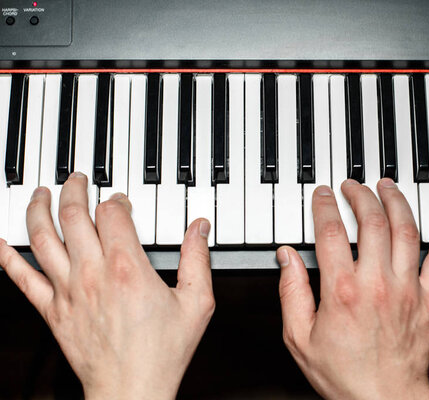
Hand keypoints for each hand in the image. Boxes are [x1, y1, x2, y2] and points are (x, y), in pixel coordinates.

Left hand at [0, 172, 214, 399]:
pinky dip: (7, 257)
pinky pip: (21, 279)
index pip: (111, 214)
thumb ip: (197, 260)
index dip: (115, 200)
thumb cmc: (162, 352)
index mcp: (126, 268)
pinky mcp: (52, 311)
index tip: (120, 200)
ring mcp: (67, 292)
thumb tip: (199, 229)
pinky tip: (1, 242)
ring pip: (42, 238)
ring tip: (40, 194)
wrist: (132, 390)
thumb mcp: (197, 303)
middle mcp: (91, 274)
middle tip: (76, 180)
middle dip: (73, 191)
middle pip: (72, 216)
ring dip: (38, 210)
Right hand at [276, 178, 428, 399]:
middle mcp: (377, 283)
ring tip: (386, 185)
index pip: (332, 231)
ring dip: (395, 200)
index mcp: (342, 290)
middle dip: (360, 195)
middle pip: (371, 221)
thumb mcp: (300, 338)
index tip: (323, 195)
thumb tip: (286, 257)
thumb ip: (290, 292)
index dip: (325, 205)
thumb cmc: (344, 374)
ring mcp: (407, 288)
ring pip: (405, 229)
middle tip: (352, 186)